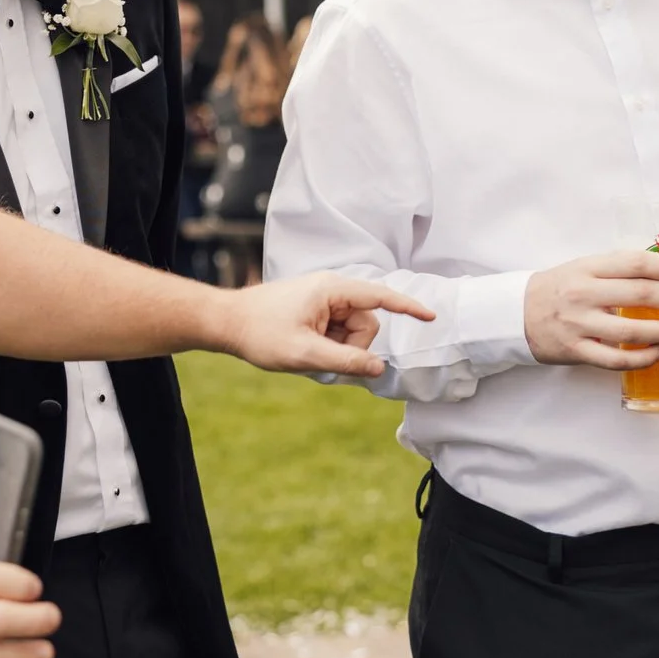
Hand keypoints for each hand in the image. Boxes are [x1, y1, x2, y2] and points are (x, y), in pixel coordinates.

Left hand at [217, 273, 435, 376]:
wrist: (226, 324)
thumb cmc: (261, 334)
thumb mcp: (305, 354)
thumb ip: (346, 361)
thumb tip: (379, 368)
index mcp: (332, 290)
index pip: (380, 297)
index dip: (408, 307)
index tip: (432, 316)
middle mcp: (331, 290)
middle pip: (366, 324)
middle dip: (351, 346)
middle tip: (319, 356)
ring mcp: (323, 300)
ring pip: (352, 332)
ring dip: (337, 348)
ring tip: (306, 352)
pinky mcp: (316, 311)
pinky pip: (337, 333)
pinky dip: (328, 346)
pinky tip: (304, 349)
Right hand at [524, 249, 658, 369]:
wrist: (515, 314)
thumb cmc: (558, 288)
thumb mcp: (583, 267)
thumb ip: (618, 270)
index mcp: (588, 267)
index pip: (637, 264)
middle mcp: (584, 294)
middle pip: (641, 295)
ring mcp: (579, 324)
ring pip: (632, 332)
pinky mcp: (576, 351)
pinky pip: (616, 360)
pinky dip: (644, 358)